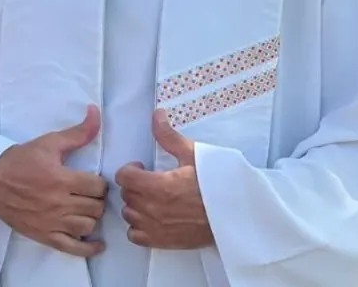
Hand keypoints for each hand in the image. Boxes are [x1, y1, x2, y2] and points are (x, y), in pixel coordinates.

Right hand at [0, 106, 106, 256]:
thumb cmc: (20, 160)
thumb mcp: (49, 142)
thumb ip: (77, 133)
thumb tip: (96, 112)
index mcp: (61, 178)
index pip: (98, 186)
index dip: (100, 183)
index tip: (94, 181)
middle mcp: (59, 202)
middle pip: (96, 207)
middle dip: (97, 199)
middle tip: (90, 194)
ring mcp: (52, 222)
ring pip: (88, 225)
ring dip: (92, 218)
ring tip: (86, 210)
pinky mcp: (45, 235)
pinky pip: (73, 248)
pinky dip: (88, 248)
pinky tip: (96, 243)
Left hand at [115, 110, 212, 249]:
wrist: (235, 213)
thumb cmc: (215, 183)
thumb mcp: (193, 154)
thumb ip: (169, 136)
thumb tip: (157, 114)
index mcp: (158, 186)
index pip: (123, 177)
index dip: (130, 169)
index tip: (142, 168)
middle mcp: (152, 209)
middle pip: (126, 194)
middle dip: (135, 185)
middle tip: (150, 181)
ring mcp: (156, 228)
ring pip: (129, 214)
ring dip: (136, 205)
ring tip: (152, 199)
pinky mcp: (162, 242)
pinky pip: (135, 236)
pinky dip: (139, 227)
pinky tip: (152, 218)